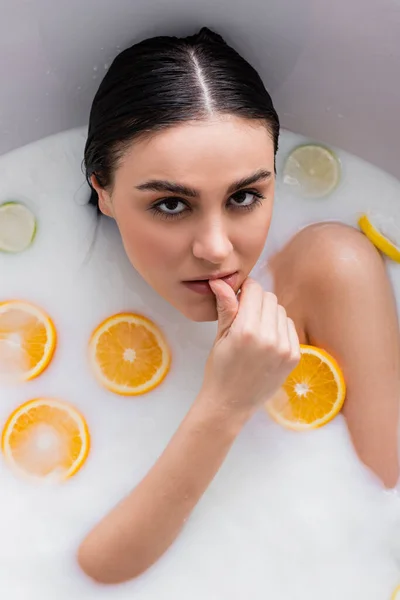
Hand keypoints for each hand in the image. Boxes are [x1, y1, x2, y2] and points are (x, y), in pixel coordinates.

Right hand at [201, 277, 299, 416]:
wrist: (231, 404)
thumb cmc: (220, 370)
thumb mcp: (219, 337)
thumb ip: (226, 307)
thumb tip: (220, 282)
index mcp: (247, 330)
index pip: (255, 290)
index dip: (245, 289)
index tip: (239, 297)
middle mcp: (269, 337)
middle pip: (270, 298)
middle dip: (257, 301)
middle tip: (245, 316)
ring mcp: (285, 348)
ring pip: (281, 311)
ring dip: (269, 314)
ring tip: (255, 332)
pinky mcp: (294, 356)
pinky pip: (290, 327)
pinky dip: (279, 328)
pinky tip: (266, 341)